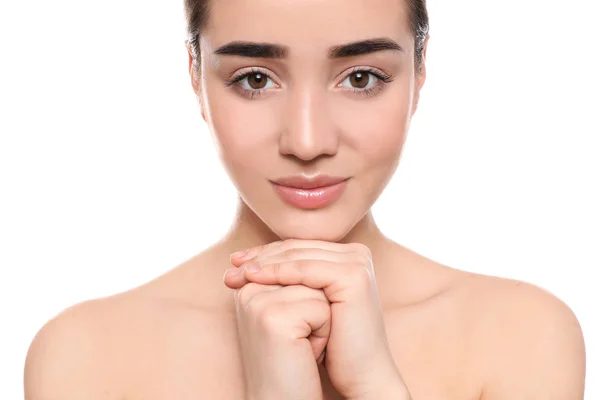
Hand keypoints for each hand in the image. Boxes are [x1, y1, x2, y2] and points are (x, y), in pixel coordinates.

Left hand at [225, 239, 410, 398]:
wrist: (360, 374)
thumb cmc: (332, 345)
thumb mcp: (306, 304)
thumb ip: (288, 279)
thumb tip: (244, 263)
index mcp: (347, 256)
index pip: (299, 247)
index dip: (265, 253)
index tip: (235, 262)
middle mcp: (356, 254)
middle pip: (297, 248)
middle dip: (261, 257)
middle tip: (231, 265)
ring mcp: (357, 262)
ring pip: (298, 256)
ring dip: (264, 262)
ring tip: (238, 272)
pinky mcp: (353, 276)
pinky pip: (306, 269)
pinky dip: (278, 272)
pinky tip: (255, 278)